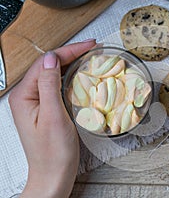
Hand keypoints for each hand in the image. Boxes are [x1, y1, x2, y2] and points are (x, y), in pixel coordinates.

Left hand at [9, 40, 95, 197]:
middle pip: (49, 66)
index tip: (88, 46)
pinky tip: (80, 75)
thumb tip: (52, 59)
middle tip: (92, 48)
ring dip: (71, 64)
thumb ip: (49, 85)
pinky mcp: (45, 108)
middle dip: (71, 54)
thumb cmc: (53, 153)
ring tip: (88, 57)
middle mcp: (27, 97)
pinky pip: (56, 86)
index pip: (46, 63)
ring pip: (54, 74)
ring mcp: (36, 103)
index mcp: (24, 96)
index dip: (68, 51)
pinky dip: (70, 77)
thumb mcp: (53, 116)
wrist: (53, 174)